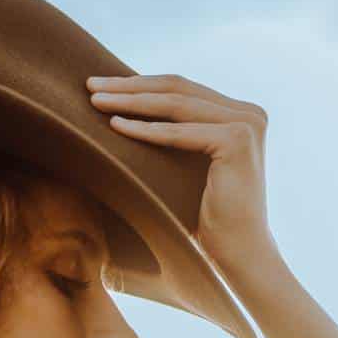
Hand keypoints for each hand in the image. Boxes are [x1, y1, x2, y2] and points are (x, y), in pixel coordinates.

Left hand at [86, 73, 277, 271]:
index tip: (100, 84)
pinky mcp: (238, 140)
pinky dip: (146, 130)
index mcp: (239, 114)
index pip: (180, 89)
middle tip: (89, 84)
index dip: (138, 83)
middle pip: (177, 88)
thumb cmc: (204, 218)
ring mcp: (247, 124)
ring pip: (176, 103)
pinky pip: (180, 133)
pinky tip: (115, 126)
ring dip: (131, 101)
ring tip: (95, 101)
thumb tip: (119, 108)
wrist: (236, 254)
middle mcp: (248, 113)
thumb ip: (171, 133)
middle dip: (129, 86)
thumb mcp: (184, 165)